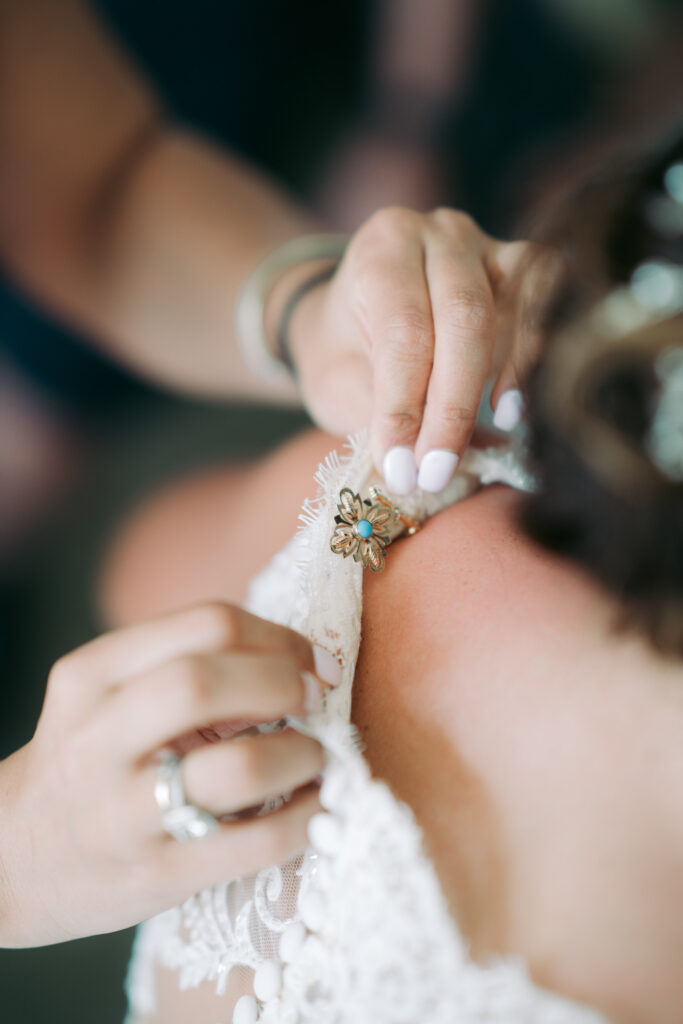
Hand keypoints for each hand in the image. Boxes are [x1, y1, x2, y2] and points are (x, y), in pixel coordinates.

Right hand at [0, 603, 334, 946]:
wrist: (11, 860)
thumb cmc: (86, 763)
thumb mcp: (107, 697)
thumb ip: (182, 665)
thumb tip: (299, 660)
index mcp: (92, 675)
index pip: (206, 624)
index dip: (279, 636)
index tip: (313, 659)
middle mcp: (98, 738)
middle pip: (208, 681)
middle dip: (285, 682)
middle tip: (316, 699)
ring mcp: (123, 813)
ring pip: (239, 766)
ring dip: (303, 754)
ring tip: (316, 755)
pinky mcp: (155, 875)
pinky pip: (256, 843)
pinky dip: (307, 818)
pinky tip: (317, 805)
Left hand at [289, 207, 563, 493]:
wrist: (357, 312)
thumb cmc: (346, 349)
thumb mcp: (339, 382)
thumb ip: (379, 415)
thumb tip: (424, 468)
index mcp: (382, 249)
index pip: (404, 333)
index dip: (406, 408)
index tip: (402, 470)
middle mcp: (439, 234)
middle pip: (464, 319)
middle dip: (452, 407)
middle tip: (437, 471)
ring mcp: (488, 244)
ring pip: (509, 312)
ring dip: (497, 385)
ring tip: (474, 445)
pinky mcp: (524, 265)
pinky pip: (545, 305)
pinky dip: (531, 359)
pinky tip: (511, 409)